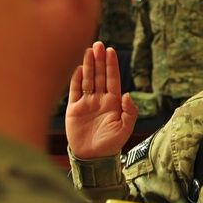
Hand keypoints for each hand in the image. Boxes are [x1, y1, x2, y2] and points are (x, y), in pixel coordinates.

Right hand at [65, 42, 138, 158]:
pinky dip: (75, 79)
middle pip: (99, 76)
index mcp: (113, 103)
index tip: (111, 51)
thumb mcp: (124, 129)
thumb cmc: (111, 144)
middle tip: (99, 44)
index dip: (111, 65)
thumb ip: (129, 112)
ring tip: (89, 50)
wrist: (92, 157)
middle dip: (99, 60)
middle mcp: (100, 100)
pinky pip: (74, 91)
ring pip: (87, 80)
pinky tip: (77, 68)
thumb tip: (128, 94)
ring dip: (88, 66)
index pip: (112, 80)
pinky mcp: (73, 109)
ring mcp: (86, 103)